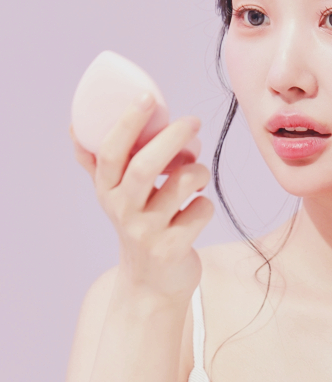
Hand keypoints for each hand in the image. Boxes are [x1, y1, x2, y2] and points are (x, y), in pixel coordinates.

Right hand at [69, 92, 213, 303]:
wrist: (151, 284)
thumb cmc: (138, 227)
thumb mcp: (114, 197)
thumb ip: (98, 163)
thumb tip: (76, 126)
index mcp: (107, 190)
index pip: (111, 152)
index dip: (128, 123)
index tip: (148, 97)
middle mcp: (122, 210)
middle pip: (147, 166)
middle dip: (173, 138)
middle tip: (193, 121)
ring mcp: (147, 231)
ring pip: (184, 183)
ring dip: (199, 171)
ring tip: (198, 175)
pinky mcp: (172, 248)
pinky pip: (201, 209)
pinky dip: (206, 204)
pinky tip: (196, 211)